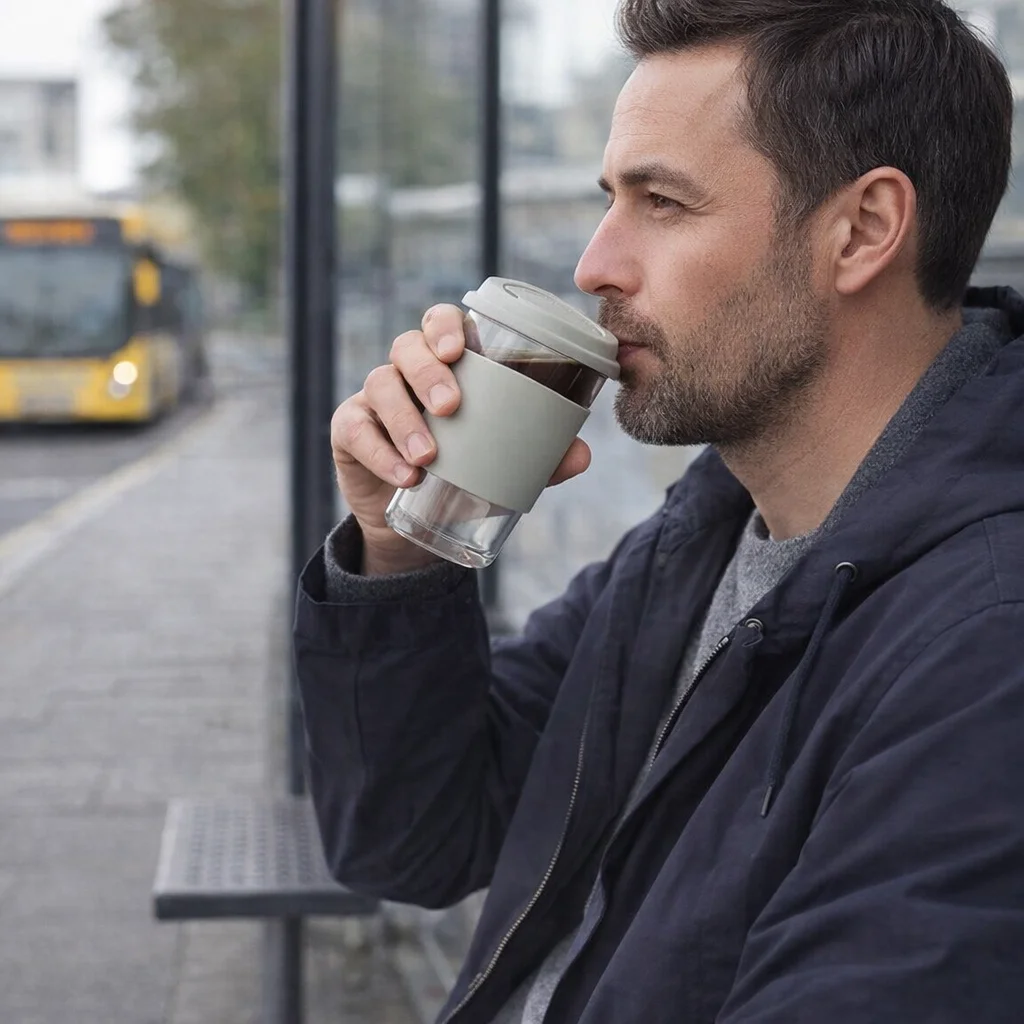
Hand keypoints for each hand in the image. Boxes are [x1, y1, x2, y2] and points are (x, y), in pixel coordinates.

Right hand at [331, 304, 592, 573]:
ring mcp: (374, 399)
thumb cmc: (467, 470)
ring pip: (381, 385)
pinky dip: (381, 452)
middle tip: (451, 406)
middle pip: (407, 348)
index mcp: (447, 364)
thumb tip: (582, 454)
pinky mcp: (350, 431)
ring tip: (429, 456)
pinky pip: (357, 431)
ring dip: (405, 419)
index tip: (460, 350)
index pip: (439, 324)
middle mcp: (407, 372)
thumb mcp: (504, 462)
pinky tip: (405, 474)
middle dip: (428, 372)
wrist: (419, 522)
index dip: (445, 327)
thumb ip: (542, 456)